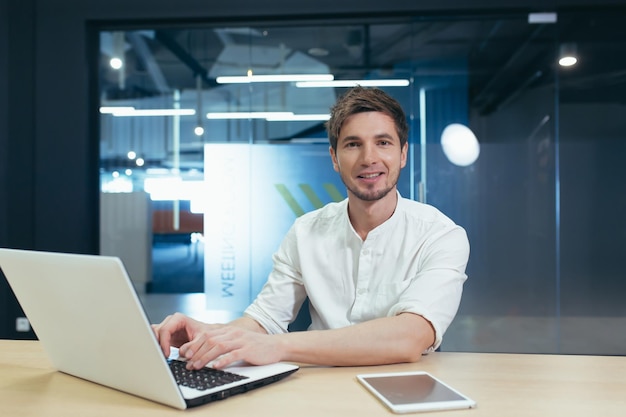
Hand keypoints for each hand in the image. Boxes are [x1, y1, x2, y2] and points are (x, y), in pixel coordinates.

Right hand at [151, 312, 221, 358]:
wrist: (207, 336)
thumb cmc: (205, 333)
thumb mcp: (202, 338)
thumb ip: (193, 345)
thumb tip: (184, 353)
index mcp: (178, 319)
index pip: (165, 330)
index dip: (164, 343)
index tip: (166, 354)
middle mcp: (171, 322)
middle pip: (157, 332)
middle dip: (157, 345)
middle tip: (160, 357)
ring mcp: (167, 328)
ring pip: (154, 336)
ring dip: (156, 346)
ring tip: (160, 356)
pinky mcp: (165, 336)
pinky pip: (156, 340)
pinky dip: (157, 347)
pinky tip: (160, 355)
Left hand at [152, 313, 283, 368]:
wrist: (275, 345)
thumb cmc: (254, 346)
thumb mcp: (236, 342)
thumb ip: (223, 345)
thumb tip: (204, 354)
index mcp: (228, 331)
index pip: (206, 335)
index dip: (193, 344)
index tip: (184, 354)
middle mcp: (233, 333)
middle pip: (209, 340)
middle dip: (196, 352)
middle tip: (187, 363)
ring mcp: (241, 340)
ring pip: (218, 346)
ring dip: (205, 357)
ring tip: (196, 366)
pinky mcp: (248, 349)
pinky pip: (233, 354)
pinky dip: (223, 360)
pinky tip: (215, 366)